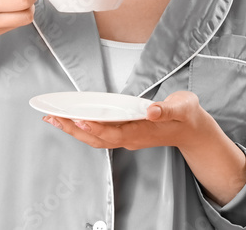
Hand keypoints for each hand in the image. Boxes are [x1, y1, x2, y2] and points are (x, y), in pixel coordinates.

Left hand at [42, 90, 215, 151]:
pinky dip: (83, 127)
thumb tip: (152, 111)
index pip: (115, 133)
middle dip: (74, 129)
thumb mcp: (183, 108)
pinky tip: (72, 120)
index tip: (80, 120)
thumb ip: (167, 110)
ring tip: (53, 119)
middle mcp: (131, 137)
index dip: (97, 128)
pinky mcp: (125, 133)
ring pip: (96, 138)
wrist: (192, 130)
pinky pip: (99, 133)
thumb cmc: (186, 116)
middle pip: (98, 138)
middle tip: (53, 118)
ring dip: (74, 130)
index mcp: (143, 131)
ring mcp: (127, 137)